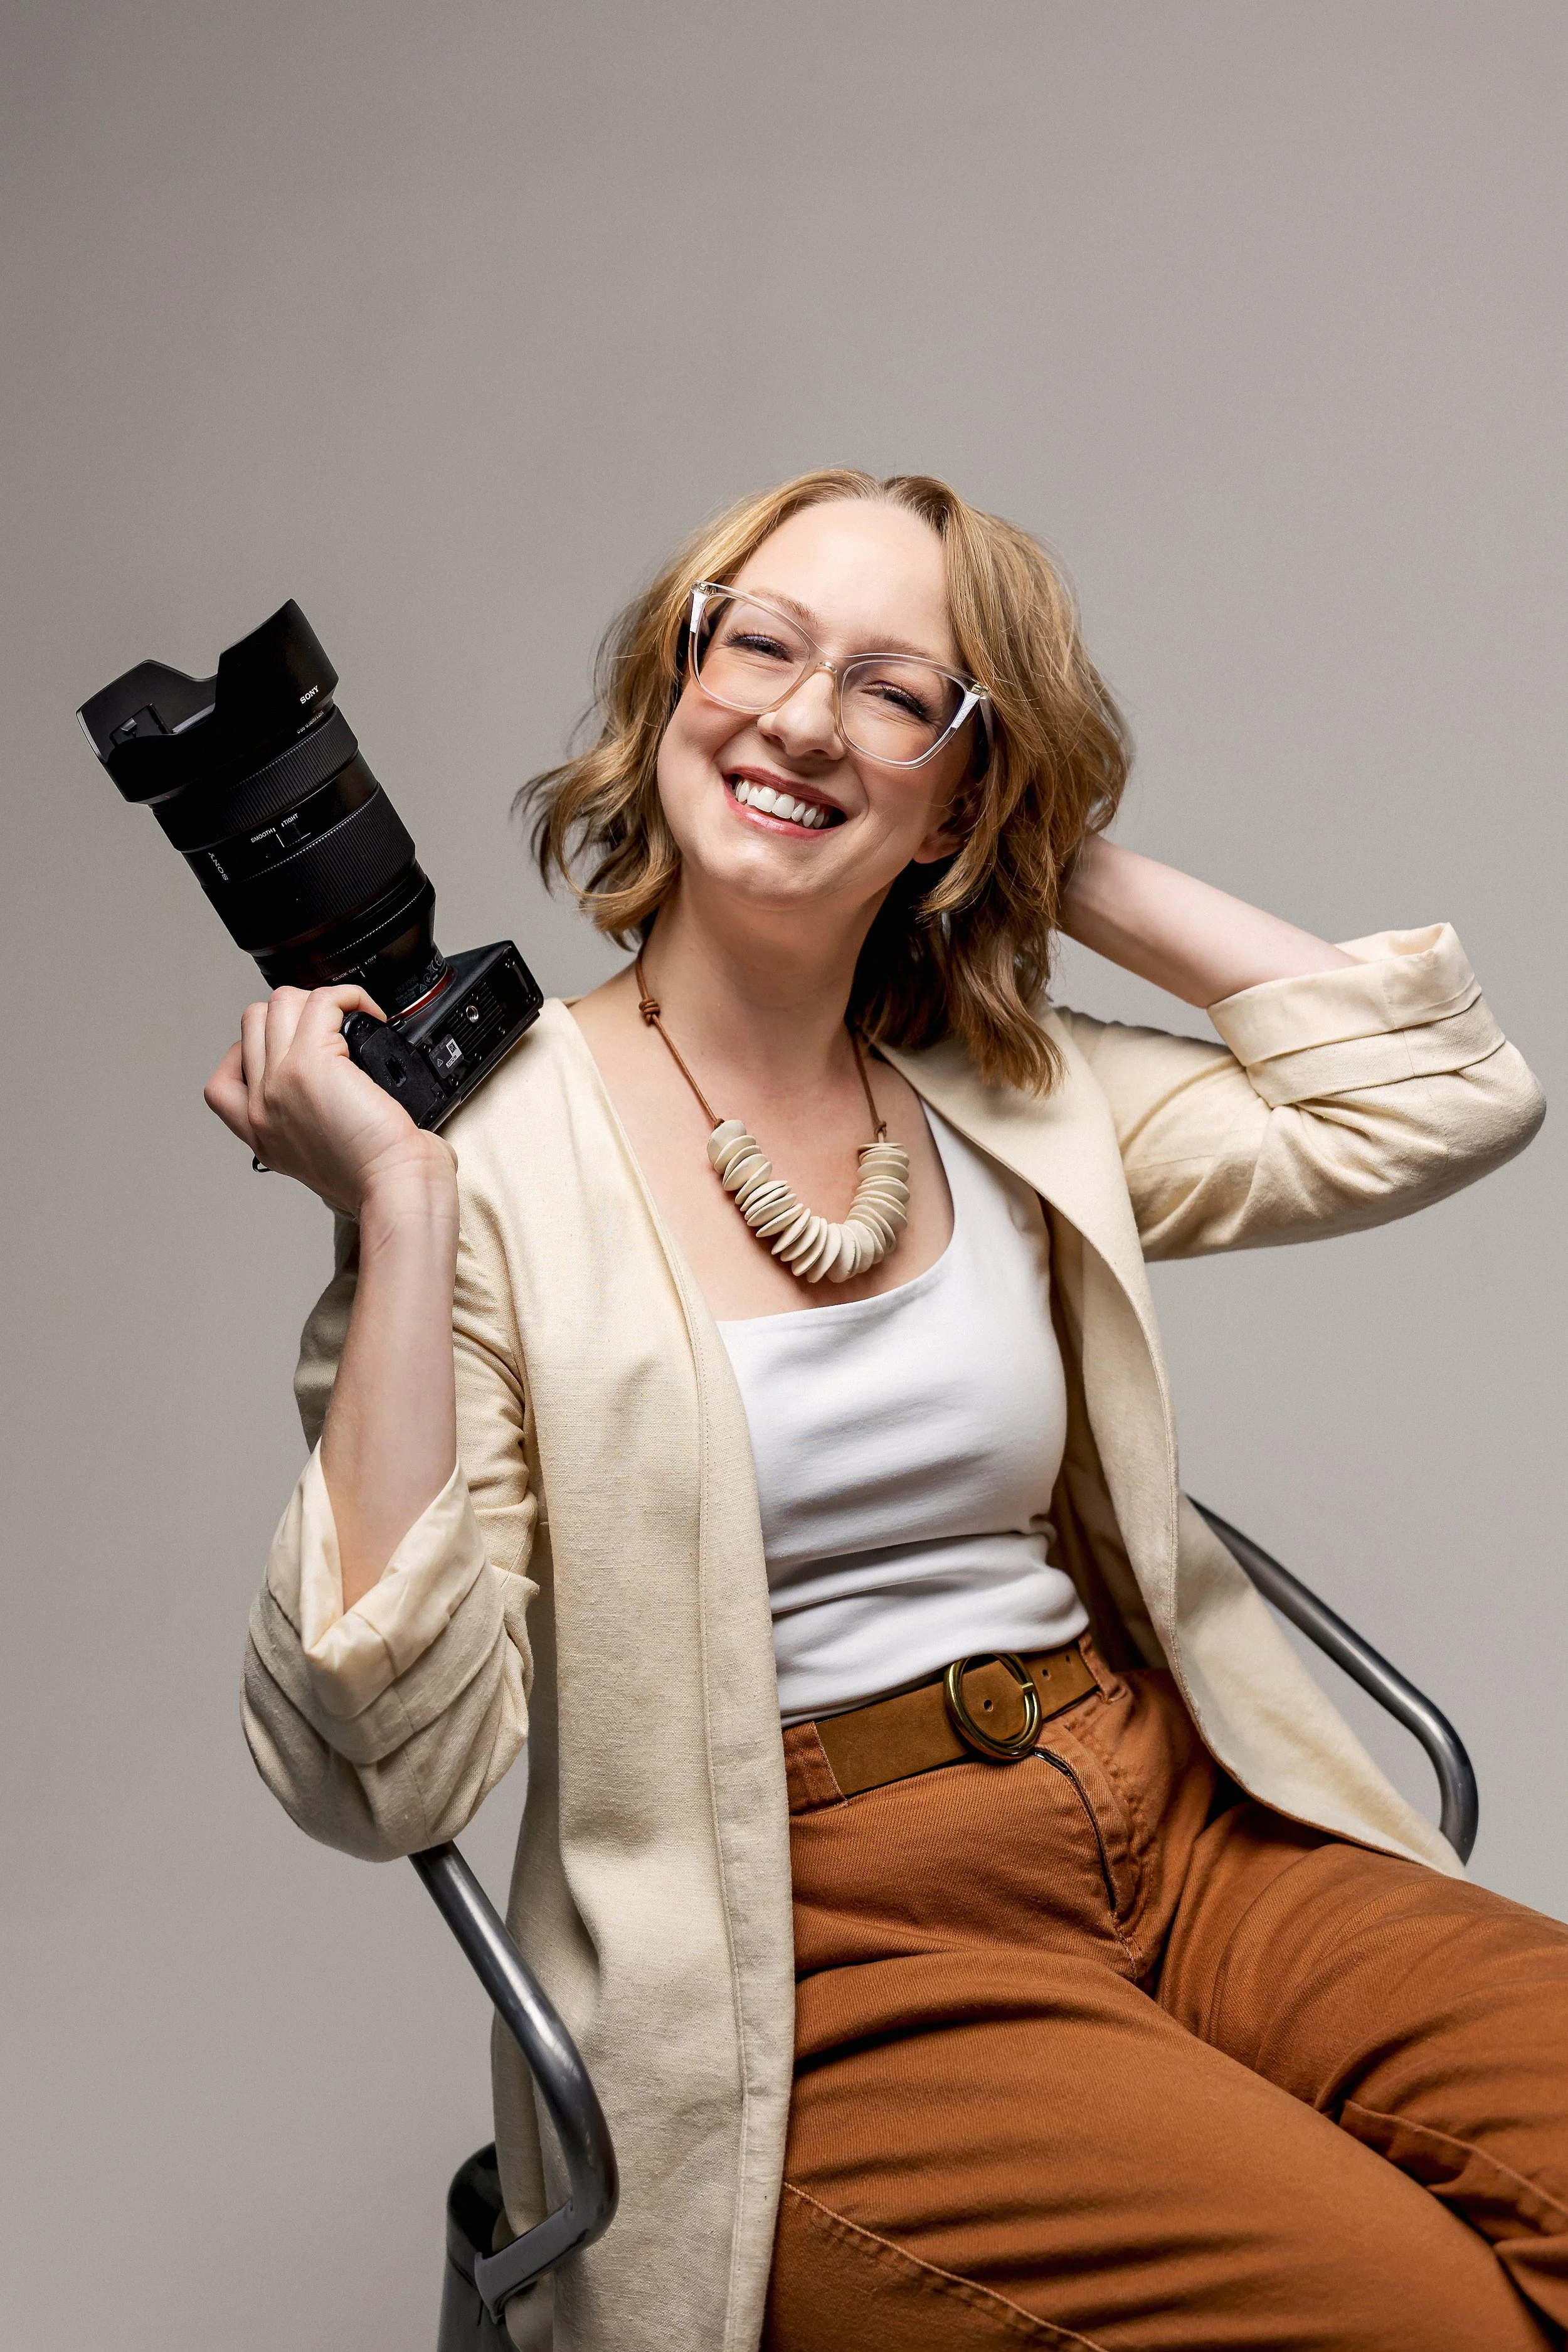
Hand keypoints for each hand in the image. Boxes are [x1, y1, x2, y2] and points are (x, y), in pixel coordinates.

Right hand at [204, 986, 455, 1218]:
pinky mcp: (311, 1063)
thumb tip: (334, 1099)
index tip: (290, 1051)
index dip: (252, 1052)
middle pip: (252, 1026)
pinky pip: (322, 1000)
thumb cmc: (378, 1179)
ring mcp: (279, 1081)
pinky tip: (369, 1011)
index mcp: (261, 1134)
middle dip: (292, 1016)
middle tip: (332, 1030)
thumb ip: (310, 1129)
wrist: (394, 1187)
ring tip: (349, 1018)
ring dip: (317, 1000)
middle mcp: (262, 1107)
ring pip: (278, 1004)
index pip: (224, 1080)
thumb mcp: (324, 1161)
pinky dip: (348, 995)